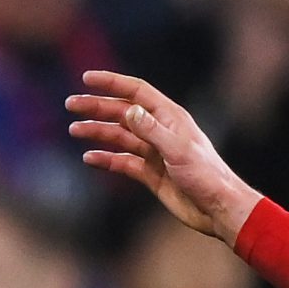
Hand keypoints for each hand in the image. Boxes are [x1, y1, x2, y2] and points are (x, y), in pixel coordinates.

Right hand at [66, 71, 259, 242]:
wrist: (217, 208)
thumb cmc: (205, 175)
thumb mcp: (177, 149)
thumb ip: (151, 129)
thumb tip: (129, 111)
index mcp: (170, 117)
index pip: (136, 92)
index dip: (111, 83)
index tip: (87, 79)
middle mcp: (160, 131)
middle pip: (123, 113)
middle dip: (97, 107)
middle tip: (71, 104)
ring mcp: (155, 152)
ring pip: (120, 136)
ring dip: (97, 132)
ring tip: (74, 130)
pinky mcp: (151, 173)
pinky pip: (123, 161)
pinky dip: (106, 158)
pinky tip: (89, 158)